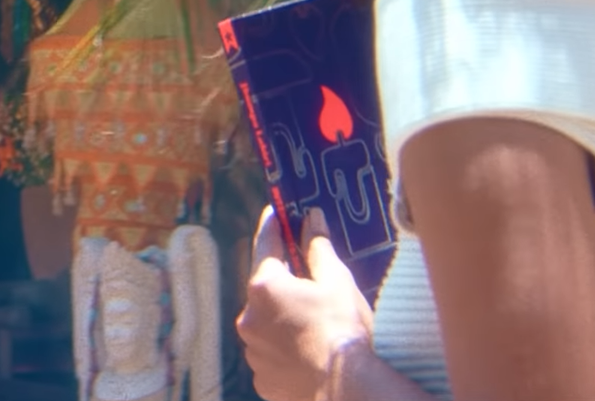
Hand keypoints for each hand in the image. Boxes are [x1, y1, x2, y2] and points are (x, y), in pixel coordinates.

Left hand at [237, 206, 375, 400]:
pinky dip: (284, 349)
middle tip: (306, 277)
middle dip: (283, 280)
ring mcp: (252, 350)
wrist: (345, 388)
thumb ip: (318, 247)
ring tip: (313, 324)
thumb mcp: (336, 281)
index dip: (272, 226)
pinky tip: (307, 351)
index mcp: (265, 286)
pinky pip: (270, 354)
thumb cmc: (342, 330)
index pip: (266, 245)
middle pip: (264, 288)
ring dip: (282, 318)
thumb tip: (312, 218)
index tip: (275, 212)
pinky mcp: (261, 377)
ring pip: (265, 324)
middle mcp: (249, 316)